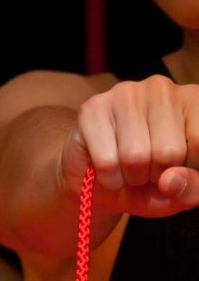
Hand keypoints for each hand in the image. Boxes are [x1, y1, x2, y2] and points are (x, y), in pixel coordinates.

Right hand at [63, 76, 198, 217]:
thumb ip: (192, 190)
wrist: (102, 181)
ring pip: (136, 156)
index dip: (189, 170)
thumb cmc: (153, 181)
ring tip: (129, 170)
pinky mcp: (93, 108)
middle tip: (150, 171)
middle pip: (169, 151)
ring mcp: (125, 94)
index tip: (179, 169)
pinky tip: (108, 171)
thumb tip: (170, 180)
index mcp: (195, 101)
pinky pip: (107, 161)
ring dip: (132, 178)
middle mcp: (163, 89)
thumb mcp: (183, 192)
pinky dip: (109, 179)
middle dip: (158, 175)